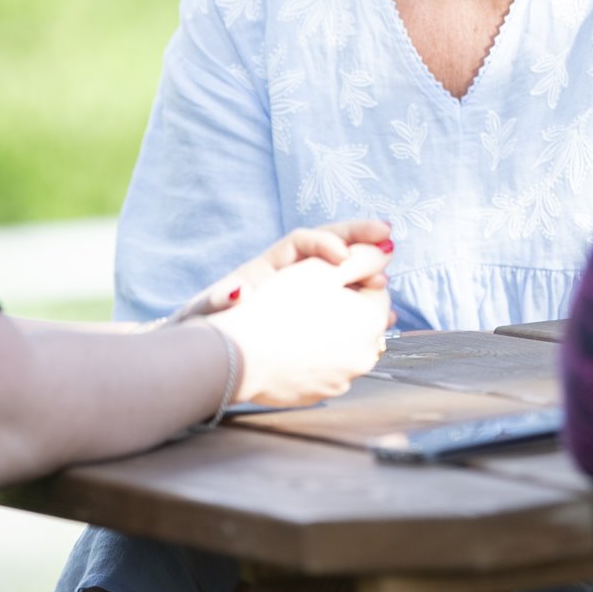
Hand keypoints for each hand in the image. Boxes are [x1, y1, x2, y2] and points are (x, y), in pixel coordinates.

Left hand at [176, 219, 392, 319]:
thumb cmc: (205, 328)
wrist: (210, 354)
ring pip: (344, 275)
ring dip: (368, 271)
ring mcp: (306, 295)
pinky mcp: (316, 318)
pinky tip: (385, 316)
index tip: (341, 256)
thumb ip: (219, 300)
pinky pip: (346, 305)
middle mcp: (291, 274)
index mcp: (268, 266)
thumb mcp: (206, 311)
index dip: (323, 242)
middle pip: (331, 245)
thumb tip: (234, 292)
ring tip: (386, 278)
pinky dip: (365, 306)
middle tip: (387, 236)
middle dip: (359, 237)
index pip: (301, 242)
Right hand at [209, 245, 394, 406]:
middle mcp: (365, 355)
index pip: (376, 291)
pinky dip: (312, 356)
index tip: (328, 276)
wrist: (241, 355)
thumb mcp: (323, 268)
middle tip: (310, 297)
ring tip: (297, 320)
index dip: (353, 277)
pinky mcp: (319, 395)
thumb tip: (387, 250)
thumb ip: (363, 256)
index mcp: (372, 321)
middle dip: (343, 307)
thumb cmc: (280, 306)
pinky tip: (290, 345)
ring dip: (329, 332)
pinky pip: (322, 369)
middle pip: (361, 321)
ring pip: (342, 346)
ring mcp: (342, 379)